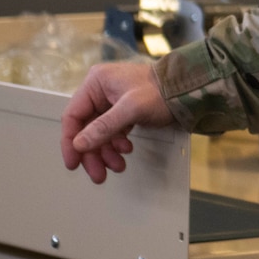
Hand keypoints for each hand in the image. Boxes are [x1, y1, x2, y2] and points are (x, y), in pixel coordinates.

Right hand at [61, 62, 174, 184]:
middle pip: (85, 128)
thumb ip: (104, 127)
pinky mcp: (123, 111)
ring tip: (118, 166)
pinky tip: (127, 151)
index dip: (70, 142)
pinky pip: (113, 132)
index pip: (72, 116)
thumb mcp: (131, 109)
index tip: (73, 163)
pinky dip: (117, 145)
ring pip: (99, 133)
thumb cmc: (161, 92)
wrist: (188, 90)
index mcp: (96, 83)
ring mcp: (111, 101)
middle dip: (92, 153)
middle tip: (99, 175)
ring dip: (106, 152)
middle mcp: (100, 91)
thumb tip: (79, 145)